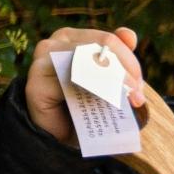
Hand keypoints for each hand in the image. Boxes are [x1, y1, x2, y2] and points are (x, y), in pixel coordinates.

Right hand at [27, 26, 146, 147]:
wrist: (61, 137)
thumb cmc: (86, 107)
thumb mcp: (108, 81)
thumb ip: (118, 57)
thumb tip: (129, 35)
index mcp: (72, 39)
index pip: (106, 40)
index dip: (128, 61)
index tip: (138, 87)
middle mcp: (54, 45)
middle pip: (96, 49)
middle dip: (122, 74)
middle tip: (137, 98)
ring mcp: (41, 62)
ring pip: (83, 64)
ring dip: (110, 84)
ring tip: (126, 102)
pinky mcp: (35, 85)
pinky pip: (65, 85)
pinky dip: (88, 95)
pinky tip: (102, 106)